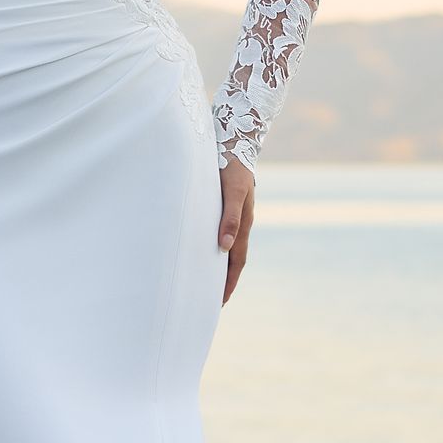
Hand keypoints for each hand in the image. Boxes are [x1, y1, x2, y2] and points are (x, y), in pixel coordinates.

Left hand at [218, 154, 254, 303]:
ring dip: (217, 264)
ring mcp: (231, 214)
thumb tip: (224, 247)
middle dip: (223, 280)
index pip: (237, 261)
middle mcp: (238, 222)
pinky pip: (218, 232)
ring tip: (203, 279)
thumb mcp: (232, 191)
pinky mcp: (221, 205)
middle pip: (232, 258)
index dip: (229, 282)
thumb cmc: (233, 166)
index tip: (220, 302)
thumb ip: (229, 217)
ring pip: (225, 246)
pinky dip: (212, 246)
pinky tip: (200, 247)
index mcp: (242, 223)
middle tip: (210, 299)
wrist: (235, 140)